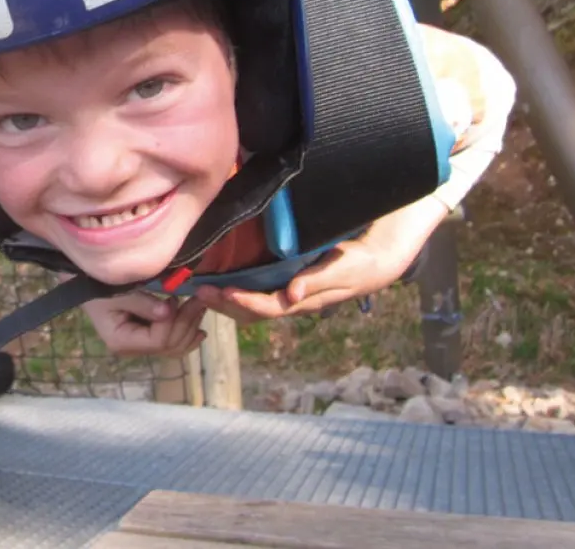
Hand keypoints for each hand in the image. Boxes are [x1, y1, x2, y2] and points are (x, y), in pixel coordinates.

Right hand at [83, 291, 207, 357]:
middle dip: (187, 324)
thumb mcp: (117, 291)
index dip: (172, 322)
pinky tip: (199, 331)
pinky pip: (171, 344)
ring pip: (174, 348)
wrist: (86, 283)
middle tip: (199, 300)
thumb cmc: (97, 285)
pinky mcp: (146, 338)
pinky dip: (187, 336)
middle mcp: (132, 350)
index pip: (157, 340)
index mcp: (121, 341)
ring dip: (190, 328)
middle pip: (168, 346)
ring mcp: (140, 346)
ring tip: (200, 308)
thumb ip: (142, 302)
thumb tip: (168, 312)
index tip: (174, 299)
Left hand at [194, 231, 423, 324]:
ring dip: (225, 300)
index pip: (266, 308)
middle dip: (224, 304)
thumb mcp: (342, 269)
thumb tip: (291, 295)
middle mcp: (292, 302)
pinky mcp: (286, 284)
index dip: (242, 302)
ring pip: (250, 305)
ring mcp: (288, 295)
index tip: (221, 292)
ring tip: (201, 290)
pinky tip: (221, 282)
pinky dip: (236, 291)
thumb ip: (317, 282)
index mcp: (303, 301)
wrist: (376, 261)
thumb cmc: (359, 264)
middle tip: (198, 292)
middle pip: (252, 311)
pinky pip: (256, 293)